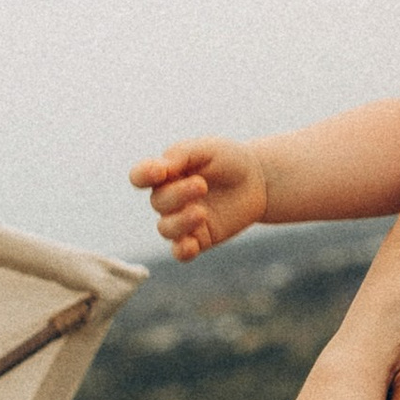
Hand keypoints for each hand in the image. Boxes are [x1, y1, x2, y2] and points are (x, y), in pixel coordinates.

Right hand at [129, 137, 266, 259]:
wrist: (259, 180)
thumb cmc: (229, 159)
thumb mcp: (207, 149)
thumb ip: (181, 156)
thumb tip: (160, 169)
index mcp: (166, 173)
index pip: (140, 176)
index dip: (143, 175)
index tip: (160, 172)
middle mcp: (169, 199)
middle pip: (158, 202)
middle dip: (177, 195)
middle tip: (202, 185)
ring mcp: (182, 220)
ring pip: (166, 229)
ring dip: (180, 222)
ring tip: (201, 212)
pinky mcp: (199, 239)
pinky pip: (181, 251)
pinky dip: (182, 250)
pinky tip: (191, 245)